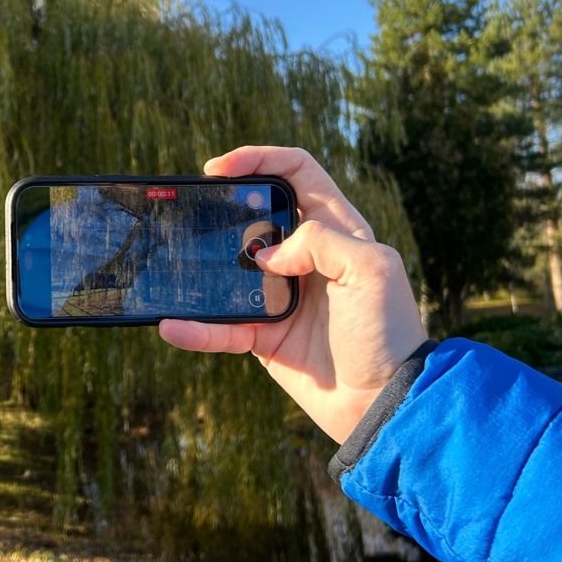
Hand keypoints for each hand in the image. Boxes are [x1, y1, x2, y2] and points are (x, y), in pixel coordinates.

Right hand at [158, 146, 427, 443]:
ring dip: (200, 265)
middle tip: (193, 205)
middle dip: (221, 203)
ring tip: (175, 261)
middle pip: (253, 213)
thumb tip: (265, 255)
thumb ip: (320, 241)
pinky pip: (220, 328)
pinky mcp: (262, 336)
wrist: (382, 401)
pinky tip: (174, 325)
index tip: (220, 169)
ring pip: (228, 269)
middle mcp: (305, 257)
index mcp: (337, 230)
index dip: (259, 159)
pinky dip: (196, 329)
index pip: (296, 173)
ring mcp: (279, 296)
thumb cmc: (388, 331)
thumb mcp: (371, 269)